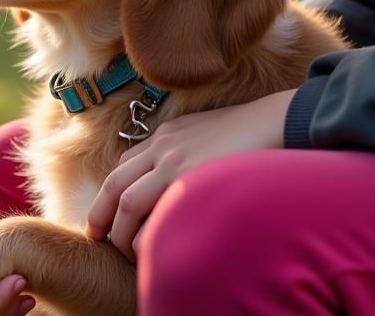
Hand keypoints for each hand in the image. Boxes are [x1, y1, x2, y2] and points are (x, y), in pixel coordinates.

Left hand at [85, 90, 295, 261]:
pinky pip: (159, 216)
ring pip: (129, 203)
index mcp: (164, 136)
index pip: (123, 167)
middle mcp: (162, 148)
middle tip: (98, 237)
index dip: (110, 195)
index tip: (106, 217)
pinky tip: (157, 250)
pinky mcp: (193, 180)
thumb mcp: (201, 133)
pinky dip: (150, 237)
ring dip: (123, 233)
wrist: (275, 121)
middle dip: (101, 216)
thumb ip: (181, 150)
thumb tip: (171, 179)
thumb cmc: (245, 133)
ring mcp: (175, 164)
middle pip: (115, 186)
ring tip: (130, 253)